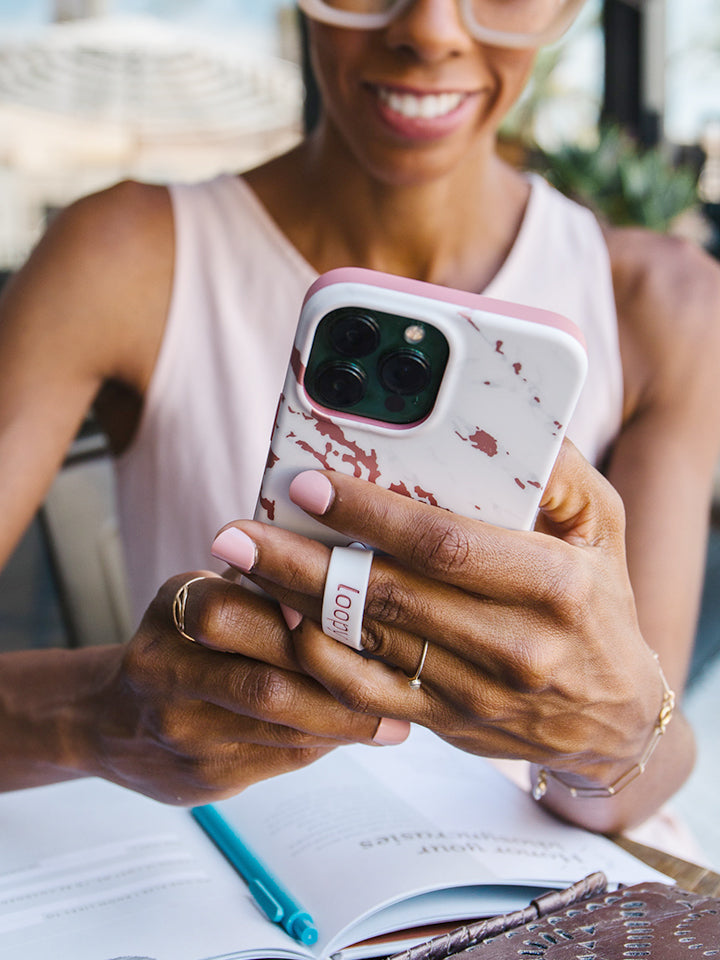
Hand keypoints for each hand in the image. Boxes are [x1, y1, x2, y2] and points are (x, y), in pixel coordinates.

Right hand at [79, 573, 408, 804]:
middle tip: (403, 684)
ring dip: (347, 723)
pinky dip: (325, 744)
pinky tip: (359, 734)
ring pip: (281, 730)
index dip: (304, 617)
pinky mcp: (200, 777)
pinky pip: (280, 760)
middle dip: (342, 687)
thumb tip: (351, 559)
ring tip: (398, 717)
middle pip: (267, 683)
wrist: (110, 723)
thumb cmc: (182, 642)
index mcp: (174, 611)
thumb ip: (262, 580)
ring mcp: (181, 732)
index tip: (363, 618)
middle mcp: (167, 673)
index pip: (237, 609)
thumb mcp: (203, 592)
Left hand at [212, 440, 665, 793]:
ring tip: (239, 570)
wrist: (614, 718)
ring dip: (293, 606)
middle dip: (303, 561)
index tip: (307, 485)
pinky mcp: (446, 721)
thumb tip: (497, 414)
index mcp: (552, 585)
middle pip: (387, 597)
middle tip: (237, 531)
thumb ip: (555, 470)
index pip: (444, 544)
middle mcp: (513, 645)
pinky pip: (368, 694)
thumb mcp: (603, 526)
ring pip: (367, 645)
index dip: (370, 515)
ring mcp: (475, 693)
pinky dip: (317, 660)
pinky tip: (280, 623)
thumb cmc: (602, 602)